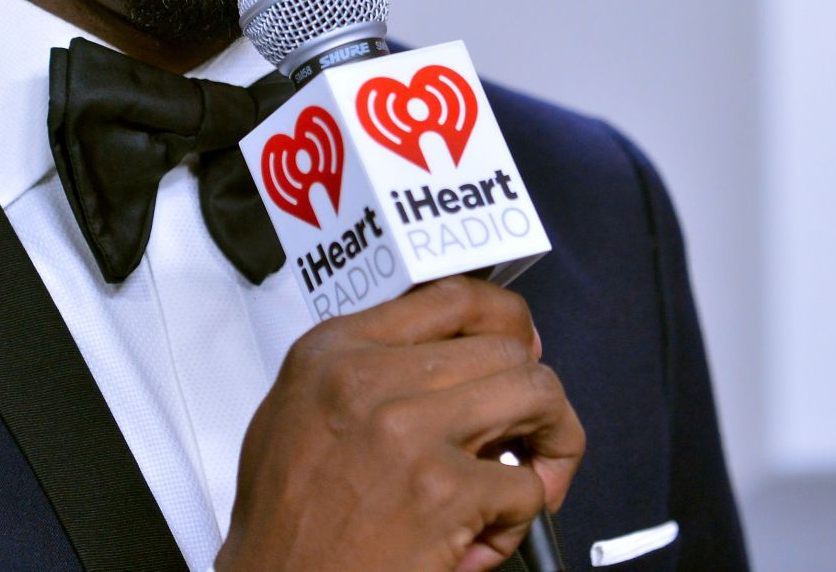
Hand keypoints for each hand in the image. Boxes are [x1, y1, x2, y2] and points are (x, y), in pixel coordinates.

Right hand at [215, 277, 584, 571]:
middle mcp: (370, 378)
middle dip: (534, 396)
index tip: (521, 349)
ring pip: (536, 395)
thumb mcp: (298, 413)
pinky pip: (528, 487)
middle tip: (528, 436)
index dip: (506, 322)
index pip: (451, 297)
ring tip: (527, 481)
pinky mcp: (441, 492)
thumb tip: (452, 356)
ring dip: (549, 443)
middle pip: (506, 347)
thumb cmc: (285, 525)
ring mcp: (408, 431)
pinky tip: (481, 539)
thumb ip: (368, 371)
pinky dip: (520, 520)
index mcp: (334, 351)